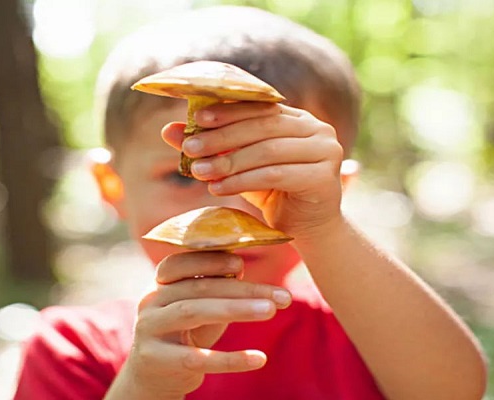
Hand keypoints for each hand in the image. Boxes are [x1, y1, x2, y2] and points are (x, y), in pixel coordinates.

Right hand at [117, 251, 291, 398]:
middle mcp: (150, 301)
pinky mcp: (156, 359)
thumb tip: (240, 265)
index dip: (210, 260)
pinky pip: (198, 358)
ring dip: (236, 309)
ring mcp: (149, 329)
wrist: (152, 375)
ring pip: (194, 313)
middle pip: (199, 287)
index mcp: (160, 283)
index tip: (242, 264)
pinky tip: (259, 359)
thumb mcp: (197, 307)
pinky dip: (232, 359)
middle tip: (281, 296)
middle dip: (242, 289)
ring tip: (271, 311)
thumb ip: (213, 288)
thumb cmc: (184, 334)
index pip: (181, 262)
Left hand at [161, 102, 344, 240]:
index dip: (228, 110)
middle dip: (222, 137)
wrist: (308, 229)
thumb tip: (168, 130)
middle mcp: (316, 128)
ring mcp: (325, 151)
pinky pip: (275, 175)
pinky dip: (242, 181)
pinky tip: (218, 189)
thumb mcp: (239, 166)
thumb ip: (211, 146)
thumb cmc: (273, 192)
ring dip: (229, 161)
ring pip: (267, 151)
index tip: (196, 118)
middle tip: (190, 148)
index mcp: (298, 117)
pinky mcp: (324, 177)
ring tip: (199, 171)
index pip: (259, 107)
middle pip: (262, 126)